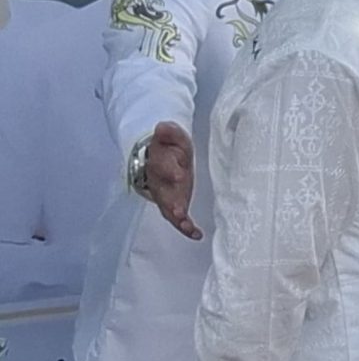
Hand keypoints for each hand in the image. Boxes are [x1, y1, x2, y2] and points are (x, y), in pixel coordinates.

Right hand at [141, 121, 199, 238]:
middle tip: (178, 209)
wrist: (160, 158)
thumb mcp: (172, 136)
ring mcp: (166, 196)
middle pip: (163, 193)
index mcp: (159, 163)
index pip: (162, 166)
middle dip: (171, 201)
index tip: (179, 174)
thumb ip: (168, 132)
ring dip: (177, 217)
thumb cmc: (170, 148)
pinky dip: (185, 227)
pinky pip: (178, 218)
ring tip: (186, 225)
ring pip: (168, 208)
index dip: (170, 170)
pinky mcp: (174, 205)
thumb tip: (162, 126)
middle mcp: (160, 183)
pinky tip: (196, 234)